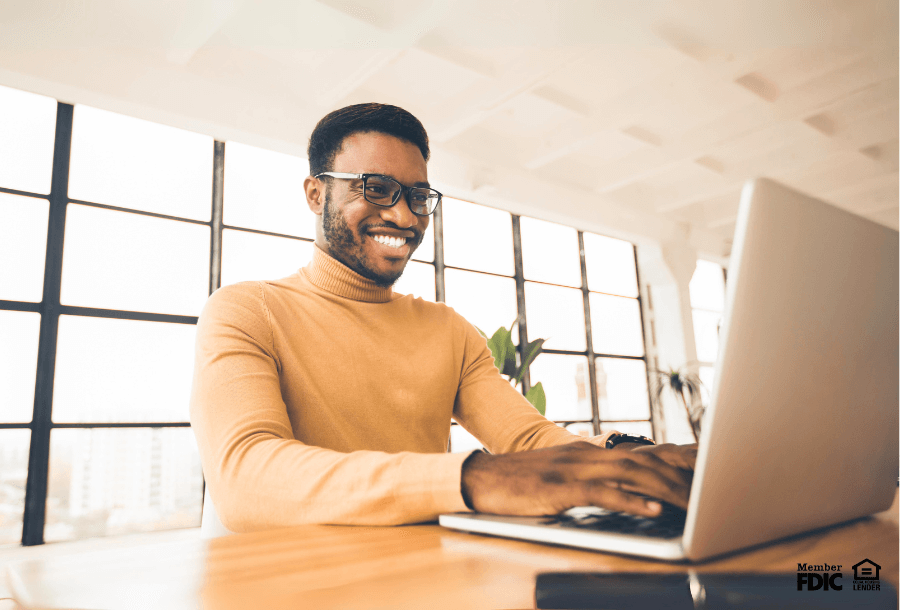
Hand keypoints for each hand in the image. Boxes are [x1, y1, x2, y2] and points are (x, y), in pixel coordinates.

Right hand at [461, 442, 693, 517]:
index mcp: (590, 451)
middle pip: (644, 461)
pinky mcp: (560, 488)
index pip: (642, 452)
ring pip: (630, 474)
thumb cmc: (522, 482)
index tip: (708, 472)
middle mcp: (587, 454)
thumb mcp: (563, 475)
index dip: (677, 461)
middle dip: (681, 476)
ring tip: (693, 502)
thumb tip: (630, 494)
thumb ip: (595, 479)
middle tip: (713, 490)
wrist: (482, 477)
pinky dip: (629, 501)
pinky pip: (601, 493)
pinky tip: (652, 510)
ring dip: (664, 487)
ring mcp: (573, 469)